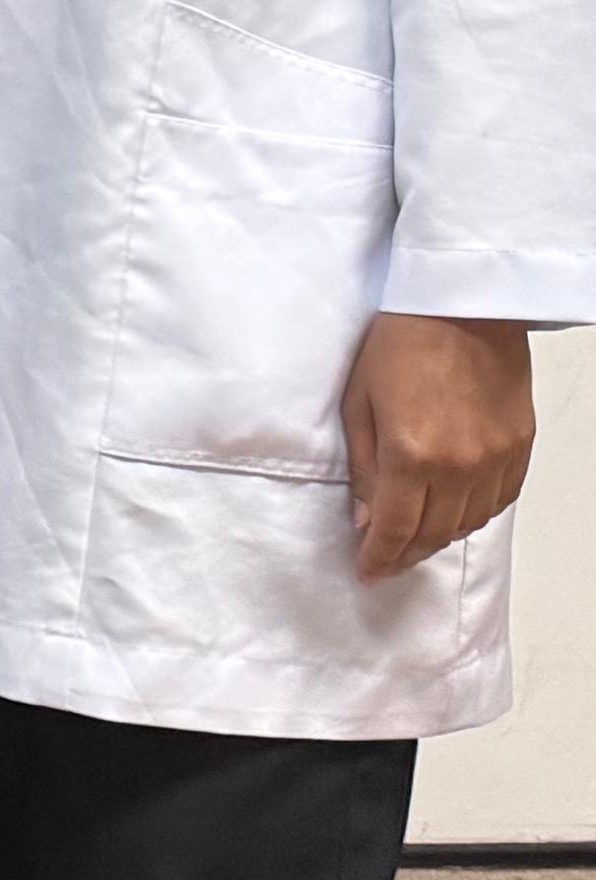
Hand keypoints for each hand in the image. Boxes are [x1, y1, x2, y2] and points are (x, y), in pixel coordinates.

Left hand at [343, 311, 532, 580]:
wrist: (463, 306)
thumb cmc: (398, 344)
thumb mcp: (358, 404)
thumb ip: (364, 469)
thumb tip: (366, 520)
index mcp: (411, 456)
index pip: (395, 530)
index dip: (379, 558)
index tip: (366, 572)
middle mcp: (460, 466)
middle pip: (433, 534)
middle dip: (405, 554)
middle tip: (386, 561)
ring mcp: (496, 458)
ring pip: (468, 522)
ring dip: (439, 538)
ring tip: (414, 540)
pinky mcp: (520, 445)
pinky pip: (500, 500)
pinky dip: (474, 515)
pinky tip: (454, 514)